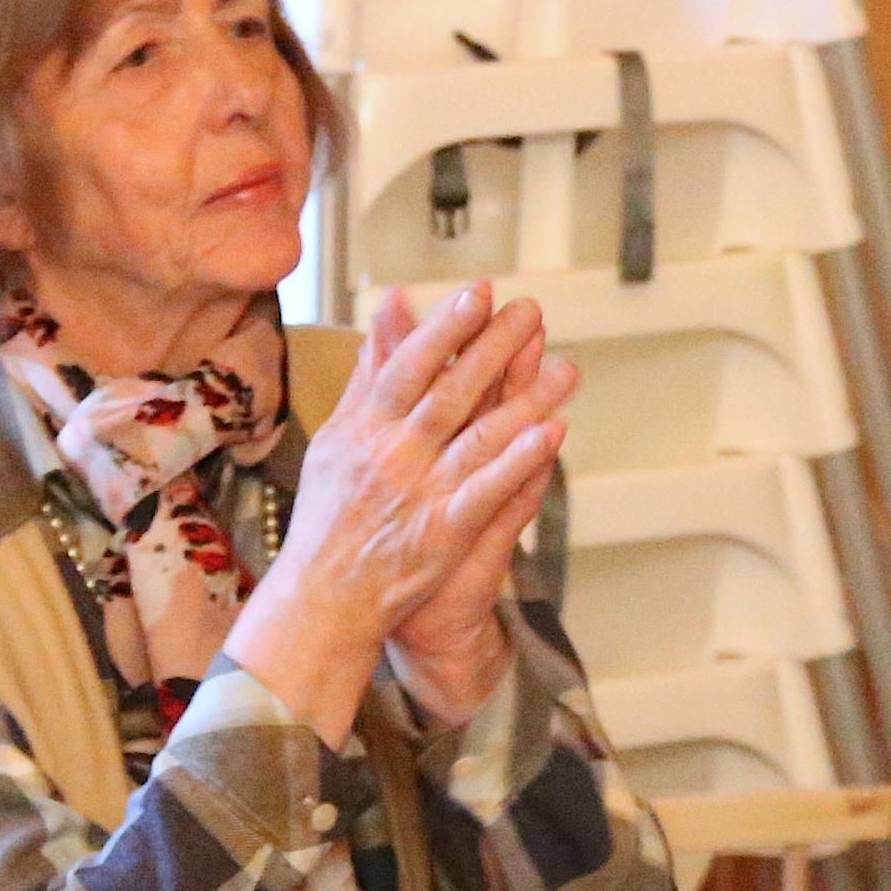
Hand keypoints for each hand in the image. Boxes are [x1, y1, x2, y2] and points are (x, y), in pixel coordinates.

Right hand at [232, 286, 569, 746]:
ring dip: (525, 400)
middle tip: (531, 312)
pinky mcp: (445, 530)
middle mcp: (392, 453)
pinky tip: (552, 435)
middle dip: (494, 349)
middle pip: (450, 392)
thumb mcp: (338, 437)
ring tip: (566, 369)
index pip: (410, 366)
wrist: (324, 596)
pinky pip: (488, 491)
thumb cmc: (330, 513)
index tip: (477, 293)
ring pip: (479, 436)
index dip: (446, 328)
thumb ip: (369, 374)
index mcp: (365, 427)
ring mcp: (420, 492)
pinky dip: (519, 462)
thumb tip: (388, 311)